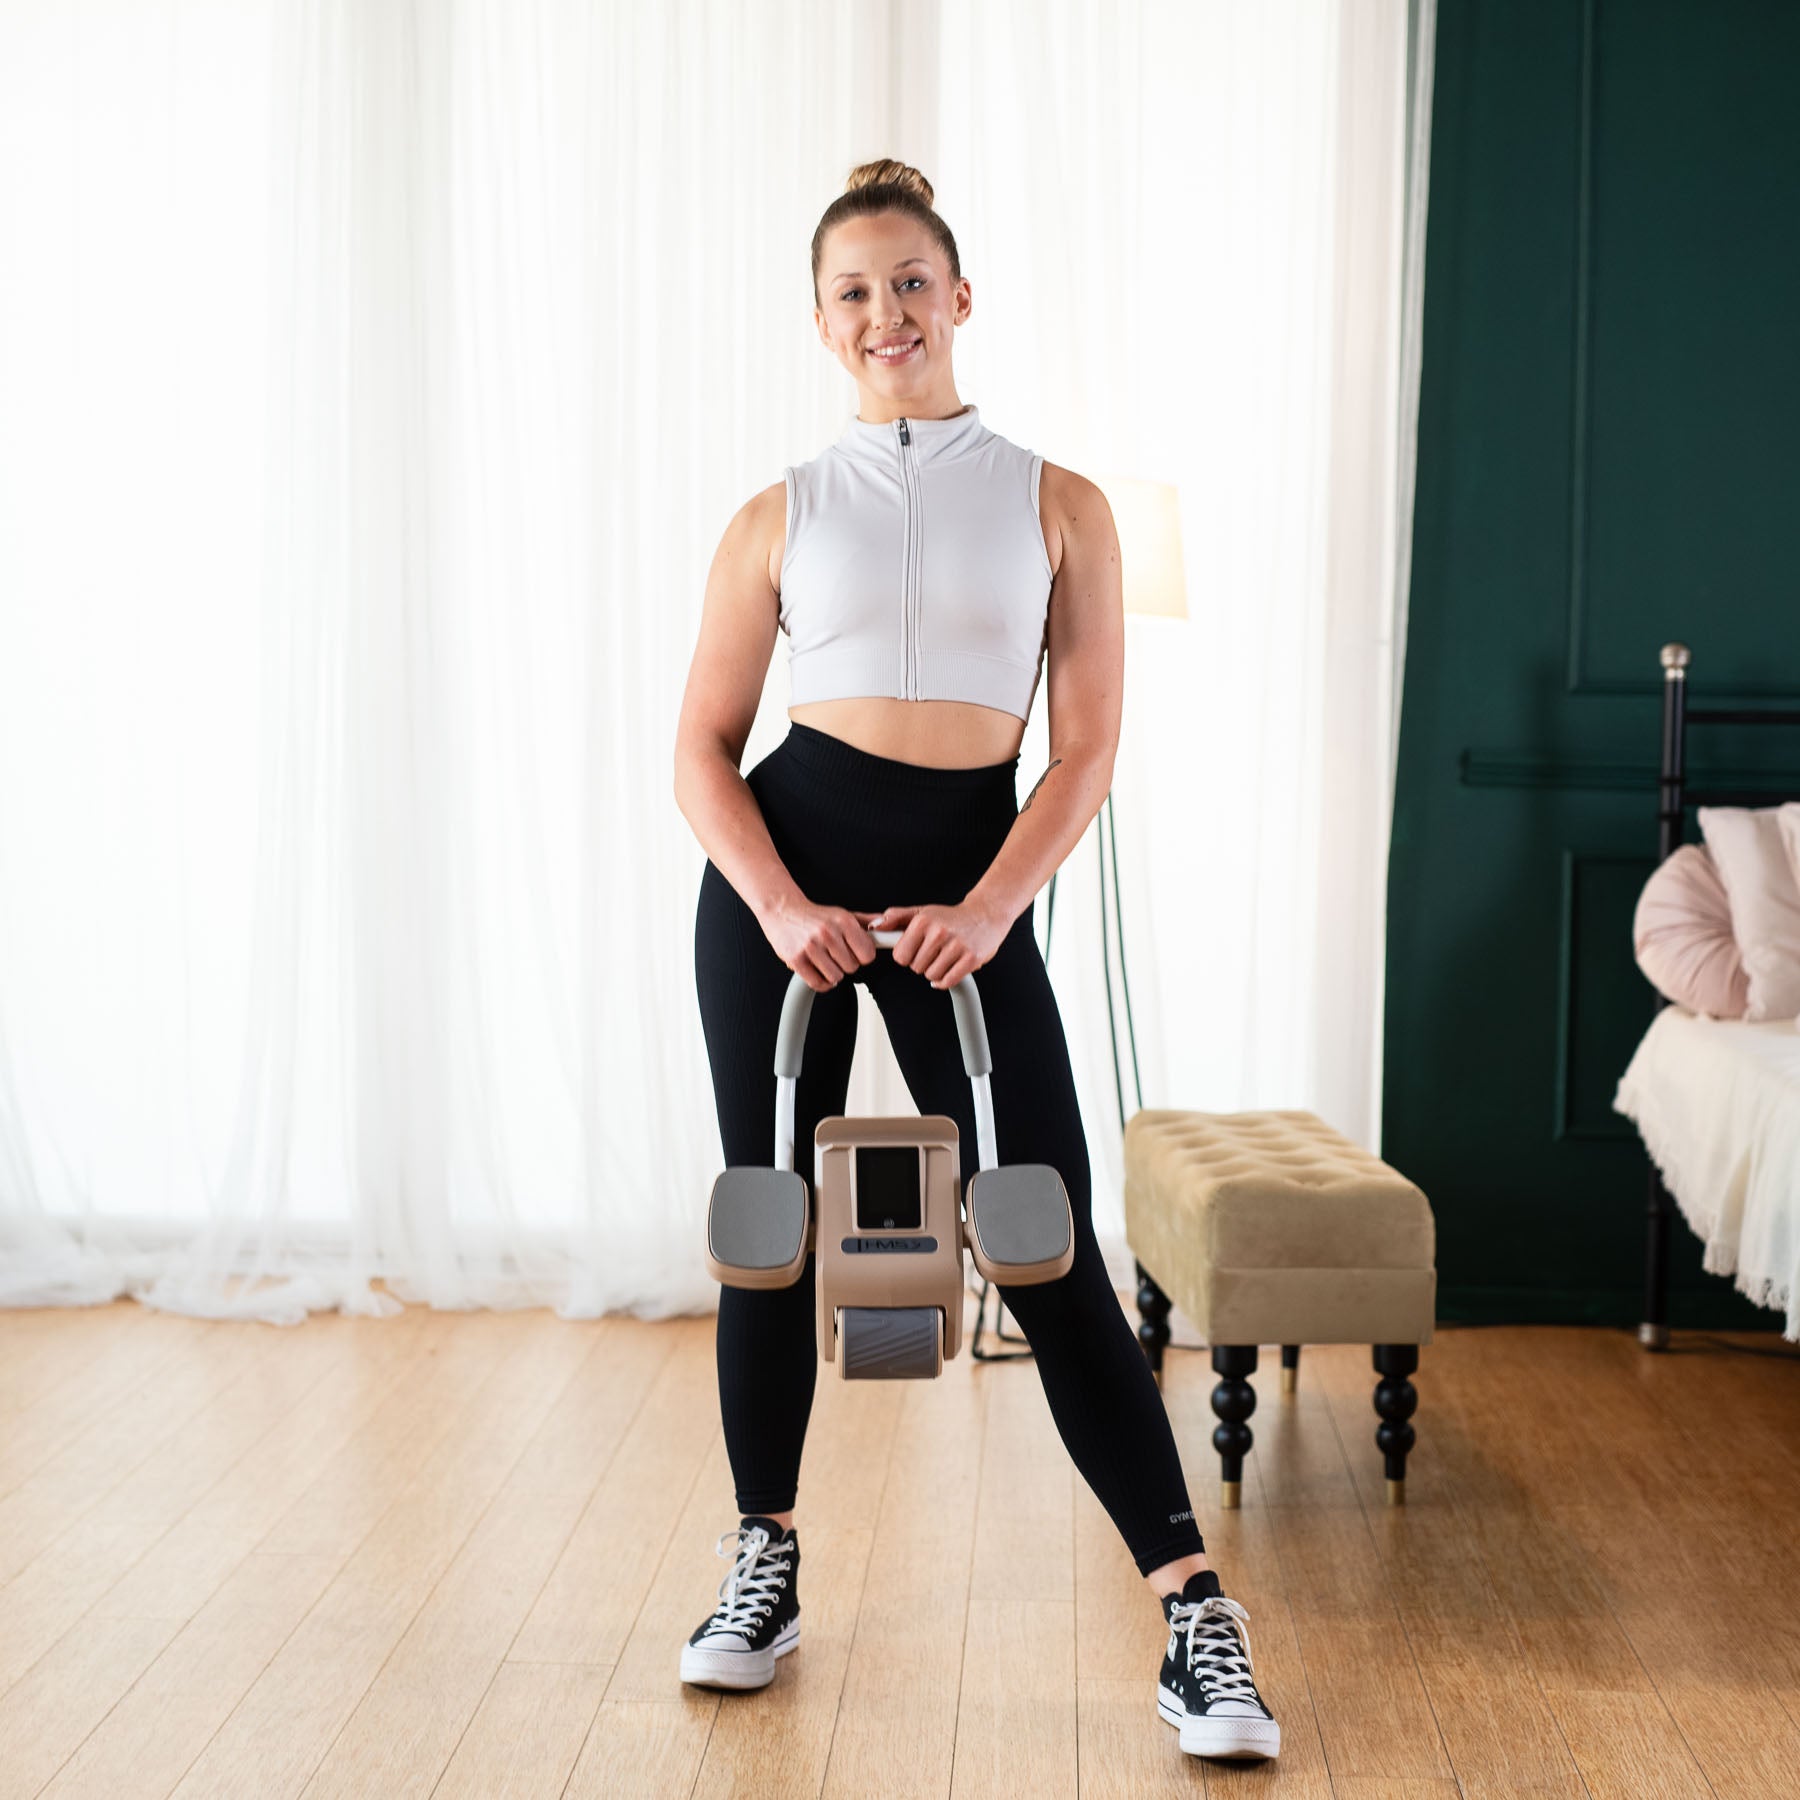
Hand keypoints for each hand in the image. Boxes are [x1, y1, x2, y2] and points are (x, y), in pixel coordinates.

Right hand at [758, 896, 885, 992]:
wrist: (783, 911)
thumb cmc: (814, 916)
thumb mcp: (842, 914)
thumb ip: (866, 921)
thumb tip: (885, 924)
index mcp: (844, 921)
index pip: (868, 955)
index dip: (862, 956)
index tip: (854, 952)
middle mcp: (828, 933)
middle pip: (852, 968)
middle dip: (845, 964)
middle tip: (835, 954)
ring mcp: (811, 946)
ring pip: (836, 977)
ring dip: (832, 973)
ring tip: (824, 960)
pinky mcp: (796, 959)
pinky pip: (818, 984)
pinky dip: (821, 982)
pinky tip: (818, 970)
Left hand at [870, 897, 1009, 989]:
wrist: (984, 915)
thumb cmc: (950, 917)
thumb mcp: (921, 912)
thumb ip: (895, 917)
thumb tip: (874, 926)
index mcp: (923, 922)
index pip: (900, 956)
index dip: (907, 956)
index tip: (915, 950)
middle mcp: (939, 933)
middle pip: (915, 968)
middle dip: (922, 963)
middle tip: (934, 952)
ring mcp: (957, 946)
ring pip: (931, 976)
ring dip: (936, 971)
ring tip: (944, 957)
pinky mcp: (971, 959)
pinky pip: (948, 981)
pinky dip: (946, 980)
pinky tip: (949, 968)